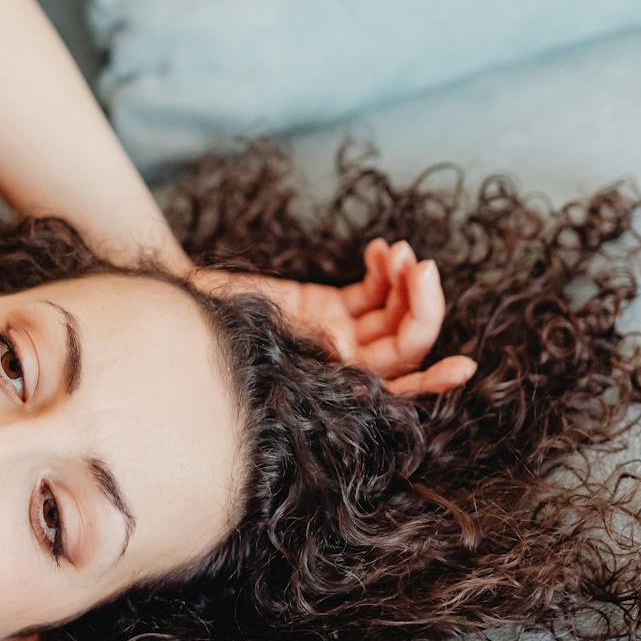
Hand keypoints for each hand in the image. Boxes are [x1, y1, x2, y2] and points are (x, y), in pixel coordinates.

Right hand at [192, 238, 477, 396]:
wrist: (176, 309)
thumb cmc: (210, 336)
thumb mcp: (258, 338)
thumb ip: (306, 342)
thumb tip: (348, 342)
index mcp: (330, 387)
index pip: (394, 391)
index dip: (431, 383)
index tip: (465, 365)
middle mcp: (342, 366)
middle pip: (404, 343)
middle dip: (422, 305)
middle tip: (422, 265)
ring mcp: (338, 334)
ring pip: (394, 313)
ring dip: (405, 280)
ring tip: (396, 250)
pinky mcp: (328, 305)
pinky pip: (372, 292)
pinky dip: (384, 270)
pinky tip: (379, 248)